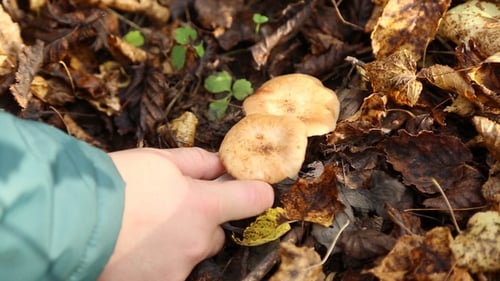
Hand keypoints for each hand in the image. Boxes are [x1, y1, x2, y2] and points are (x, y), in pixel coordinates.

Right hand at [99, 147, 273, 280]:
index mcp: (204, 206)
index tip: (249, 189)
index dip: (256, 192)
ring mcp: (177, 269)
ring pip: (191, 254)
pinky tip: (135, 249)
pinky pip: (170, 271)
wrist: (70, 221)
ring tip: (143, 231)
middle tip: (170, 211)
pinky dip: (159, 262)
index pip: (255, 199)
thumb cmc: (116, 184)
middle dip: (202, 223)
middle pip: (216, 234)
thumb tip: (220, 164)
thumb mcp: (159, 161)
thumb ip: (198, 162)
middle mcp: (196, 242)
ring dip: (178, 244)